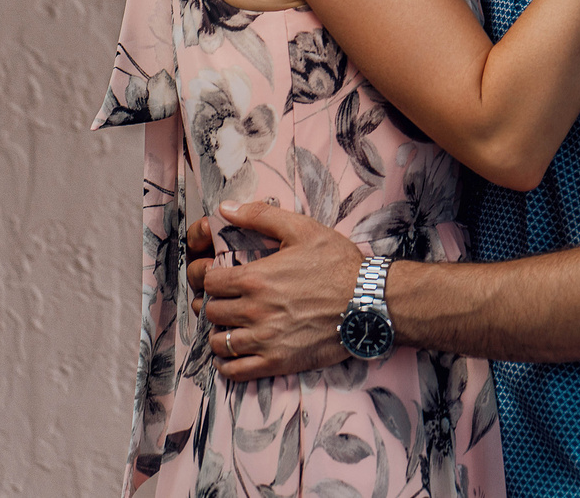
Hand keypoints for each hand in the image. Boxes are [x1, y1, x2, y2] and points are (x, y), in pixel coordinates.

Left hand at [192, 200, 367, 379]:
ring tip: (233, 326)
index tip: (222, 279)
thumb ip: (261, 216)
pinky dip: (227, 364)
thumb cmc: (340, 264)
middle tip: (229, 301)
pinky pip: (235, 371)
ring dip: (221, 333)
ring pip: (219, 342)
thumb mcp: (304, 230)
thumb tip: (226, 208)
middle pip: (211, 311)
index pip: (209, 281)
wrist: (370, 301)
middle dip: (216, 303)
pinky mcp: (277, 362)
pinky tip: (235, 353)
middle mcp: (255, 310)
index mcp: (256, 278)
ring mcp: (265, 339)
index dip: (212, 278)